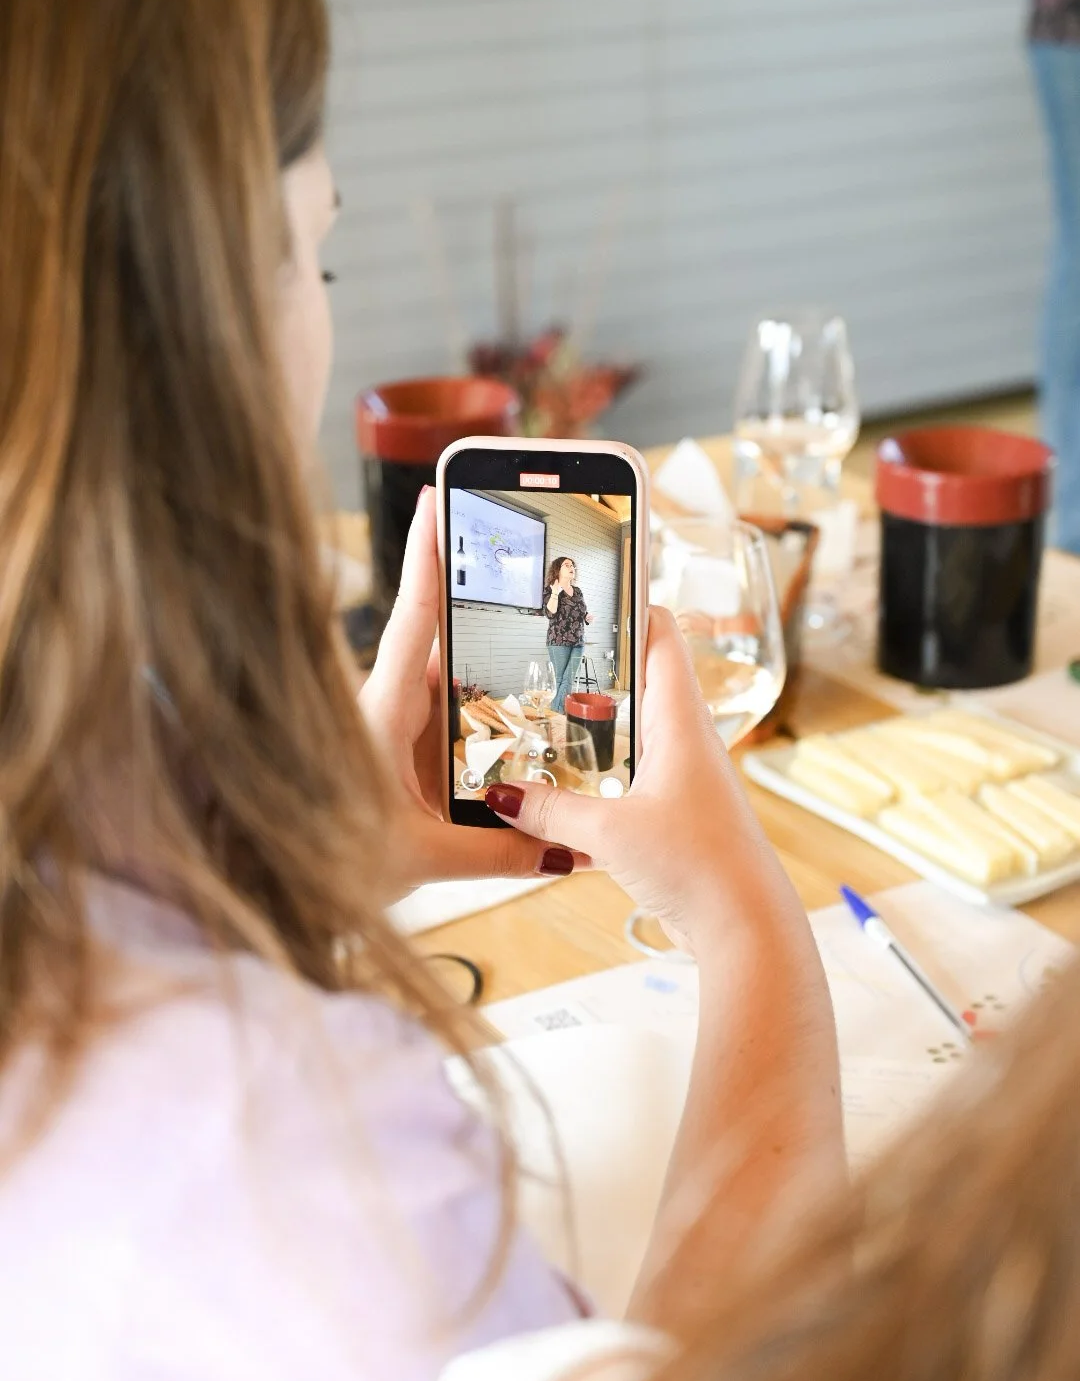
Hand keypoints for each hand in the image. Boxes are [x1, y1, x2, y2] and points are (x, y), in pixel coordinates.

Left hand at [361, 490, 578, 893]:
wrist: (274, 885)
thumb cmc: (323, 861)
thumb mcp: (418, 857)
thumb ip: (493, 852)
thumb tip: (561, 851)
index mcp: (381, 711)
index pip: (412, 618)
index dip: (426, 555)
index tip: (435, 496)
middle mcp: (384, 707)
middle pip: (443, 644)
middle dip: (487, 614)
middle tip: (530, 572)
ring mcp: (388, 727)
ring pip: (446, 684)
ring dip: (488, 675)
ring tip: (546, 659)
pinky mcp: (393, 751)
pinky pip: (442, 719)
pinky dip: (477, 716)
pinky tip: (516, 733)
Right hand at [485, 606, 801, 953]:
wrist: (747, 930)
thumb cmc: (699, 868)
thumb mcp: (609, 834)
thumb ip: (550, 811)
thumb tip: (499, 796)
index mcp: (680, 721)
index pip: (659, 634)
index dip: (626, 602)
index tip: (585, 584)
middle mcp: (688, 739)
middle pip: (640, 677)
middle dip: (593, 662)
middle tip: (538, 649)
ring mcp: (685, 776)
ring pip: (634, 728)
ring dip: (594, 720)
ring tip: (537, 709)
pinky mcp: (679, 812)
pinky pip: (633, 773)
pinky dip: (599, 769)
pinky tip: (561, 783)